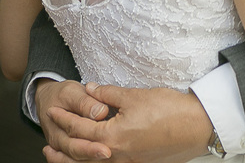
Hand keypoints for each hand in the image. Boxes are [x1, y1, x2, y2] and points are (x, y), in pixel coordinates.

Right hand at [35, 79, 111, 160]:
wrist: (49, 101)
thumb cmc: (61, 96)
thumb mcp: (71, 92)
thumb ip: (85, 102)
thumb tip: (100, 111)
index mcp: (56, 122)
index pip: (74, 131)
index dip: (88, 136)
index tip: (105, 144)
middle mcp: (57, 139)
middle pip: (74, 150)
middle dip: (91, 152)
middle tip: (107, 152)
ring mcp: (61, 146)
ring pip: (74, 158)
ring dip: (89, 158)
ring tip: (105, 156)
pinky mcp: (68, 150)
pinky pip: (76, 160)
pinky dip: (87, 160)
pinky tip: (100, 159)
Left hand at [42, 83, 211, 162]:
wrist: (198, 127)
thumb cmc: (170, 110)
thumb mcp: (135, 96)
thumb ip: (108, 94)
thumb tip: (90, 90)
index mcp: (113, 137)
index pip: (80, 129)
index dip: (65, 118)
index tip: (52, 112)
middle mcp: (116, 155)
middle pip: (80, 154)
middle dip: (62, 149)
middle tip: (46, 145)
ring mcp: (128, 162)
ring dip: (73, 162)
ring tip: (59, 158)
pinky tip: (93, 158)